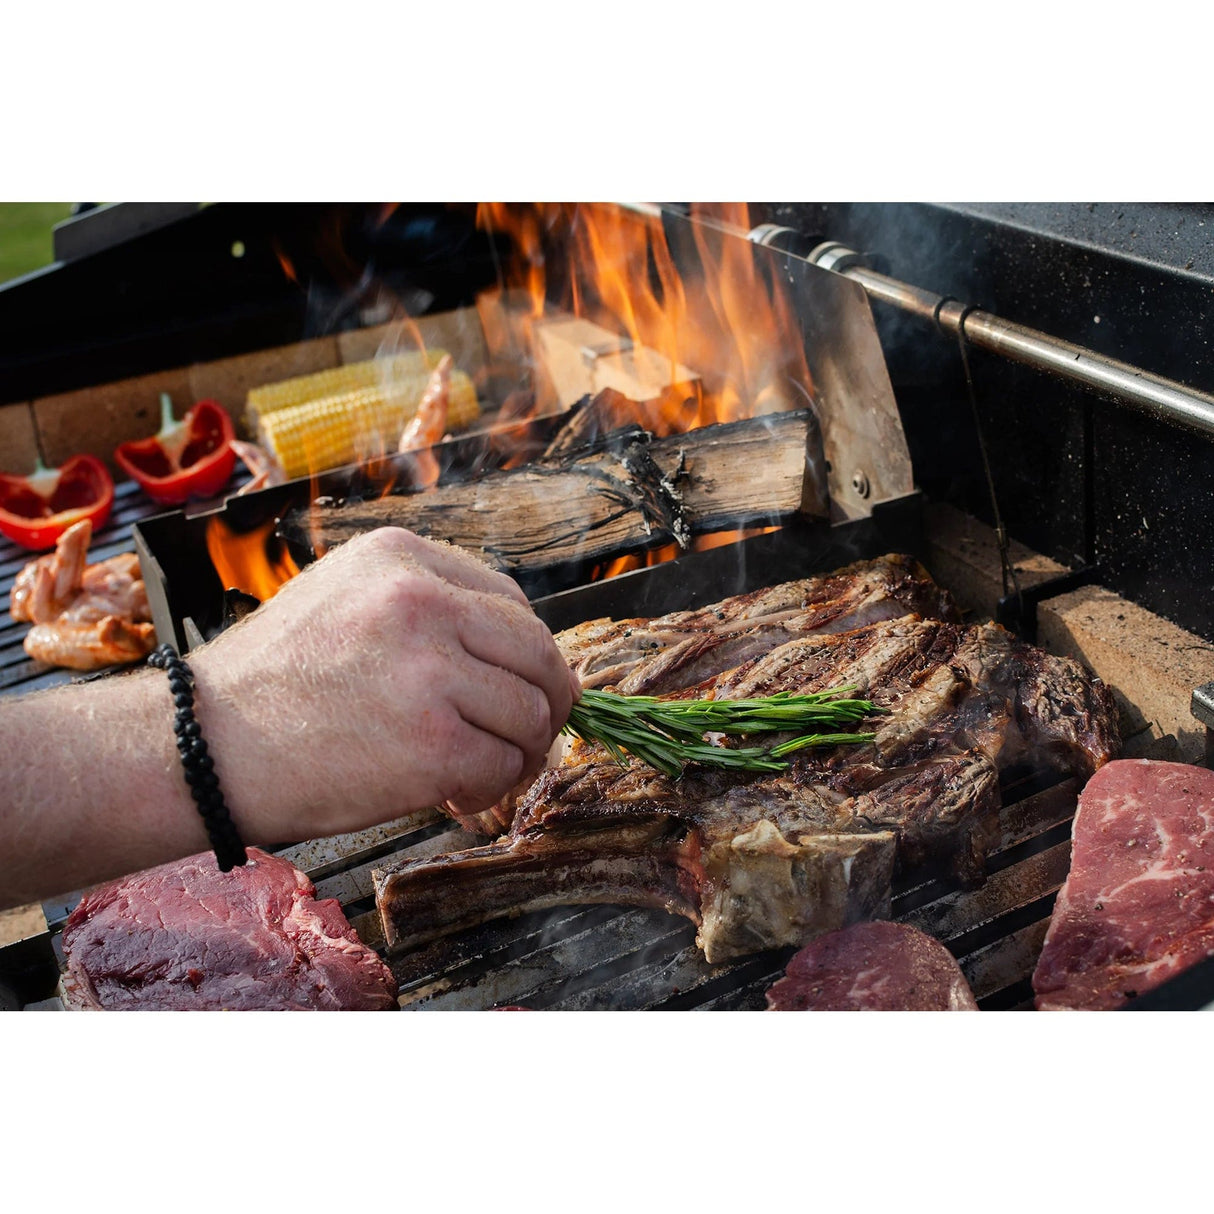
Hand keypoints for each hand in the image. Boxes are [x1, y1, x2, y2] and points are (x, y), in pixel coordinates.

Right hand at [191, 528, 579, 842]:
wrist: (200, 747)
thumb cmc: (268, 684)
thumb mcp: (342, 601)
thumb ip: (424, 609)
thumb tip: (511, 651)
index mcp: (400, 557)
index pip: (511, 601)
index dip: (529, 653)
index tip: (527, 684)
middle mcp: (421, 600)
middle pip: (537, 652)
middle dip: (547, 700)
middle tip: (532, 735)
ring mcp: (430, 671)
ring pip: (531, 713)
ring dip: (517, 751)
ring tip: (480, 770)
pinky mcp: (433, 743)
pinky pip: (503, 765)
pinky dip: (490, 788)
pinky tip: (456, 795)